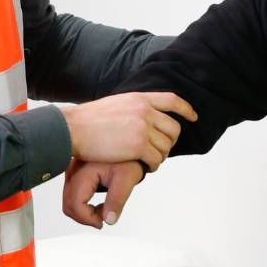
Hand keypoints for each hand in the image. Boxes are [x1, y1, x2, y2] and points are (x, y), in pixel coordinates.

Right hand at [62, 91, 195, 171]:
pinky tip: (145, 167)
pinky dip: (153, 165)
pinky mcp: (137, 146)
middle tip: (159, 151)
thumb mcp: (115, 104)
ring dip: (159, 156)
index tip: (193, 117)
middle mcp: (144, 111)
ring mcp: (142, 128)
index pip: (172, 100)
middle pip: (173, 129)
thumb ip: (132, 108)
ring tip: (148, 161)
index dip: (186, 109)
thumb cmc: (87, 120)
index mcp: (139, 98)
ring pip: (165, 147)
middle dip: (170, 142)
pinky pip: (156, 159)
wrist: (73, 128)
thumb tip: (142, 115)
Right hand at [63, 159, 143, 228]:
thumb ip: (117, 200)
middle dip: (85, 217)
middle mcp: (73, 171)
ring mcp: (71, 172)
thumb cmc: (129, 158)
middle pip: (69, 205)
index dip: (87, 218)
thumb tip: (109, 220)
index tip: (102, 222)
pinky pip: (72, 196)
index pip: (75, 204)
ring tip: (103, 209)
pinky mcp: (74, 174)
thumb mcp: (127, 179)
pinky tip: (98, 202)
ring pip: (69, 202)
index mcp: (84, 172)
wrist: (129, 145)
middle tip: (103, 217)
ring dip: (84, 212)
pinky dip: (83, 205)